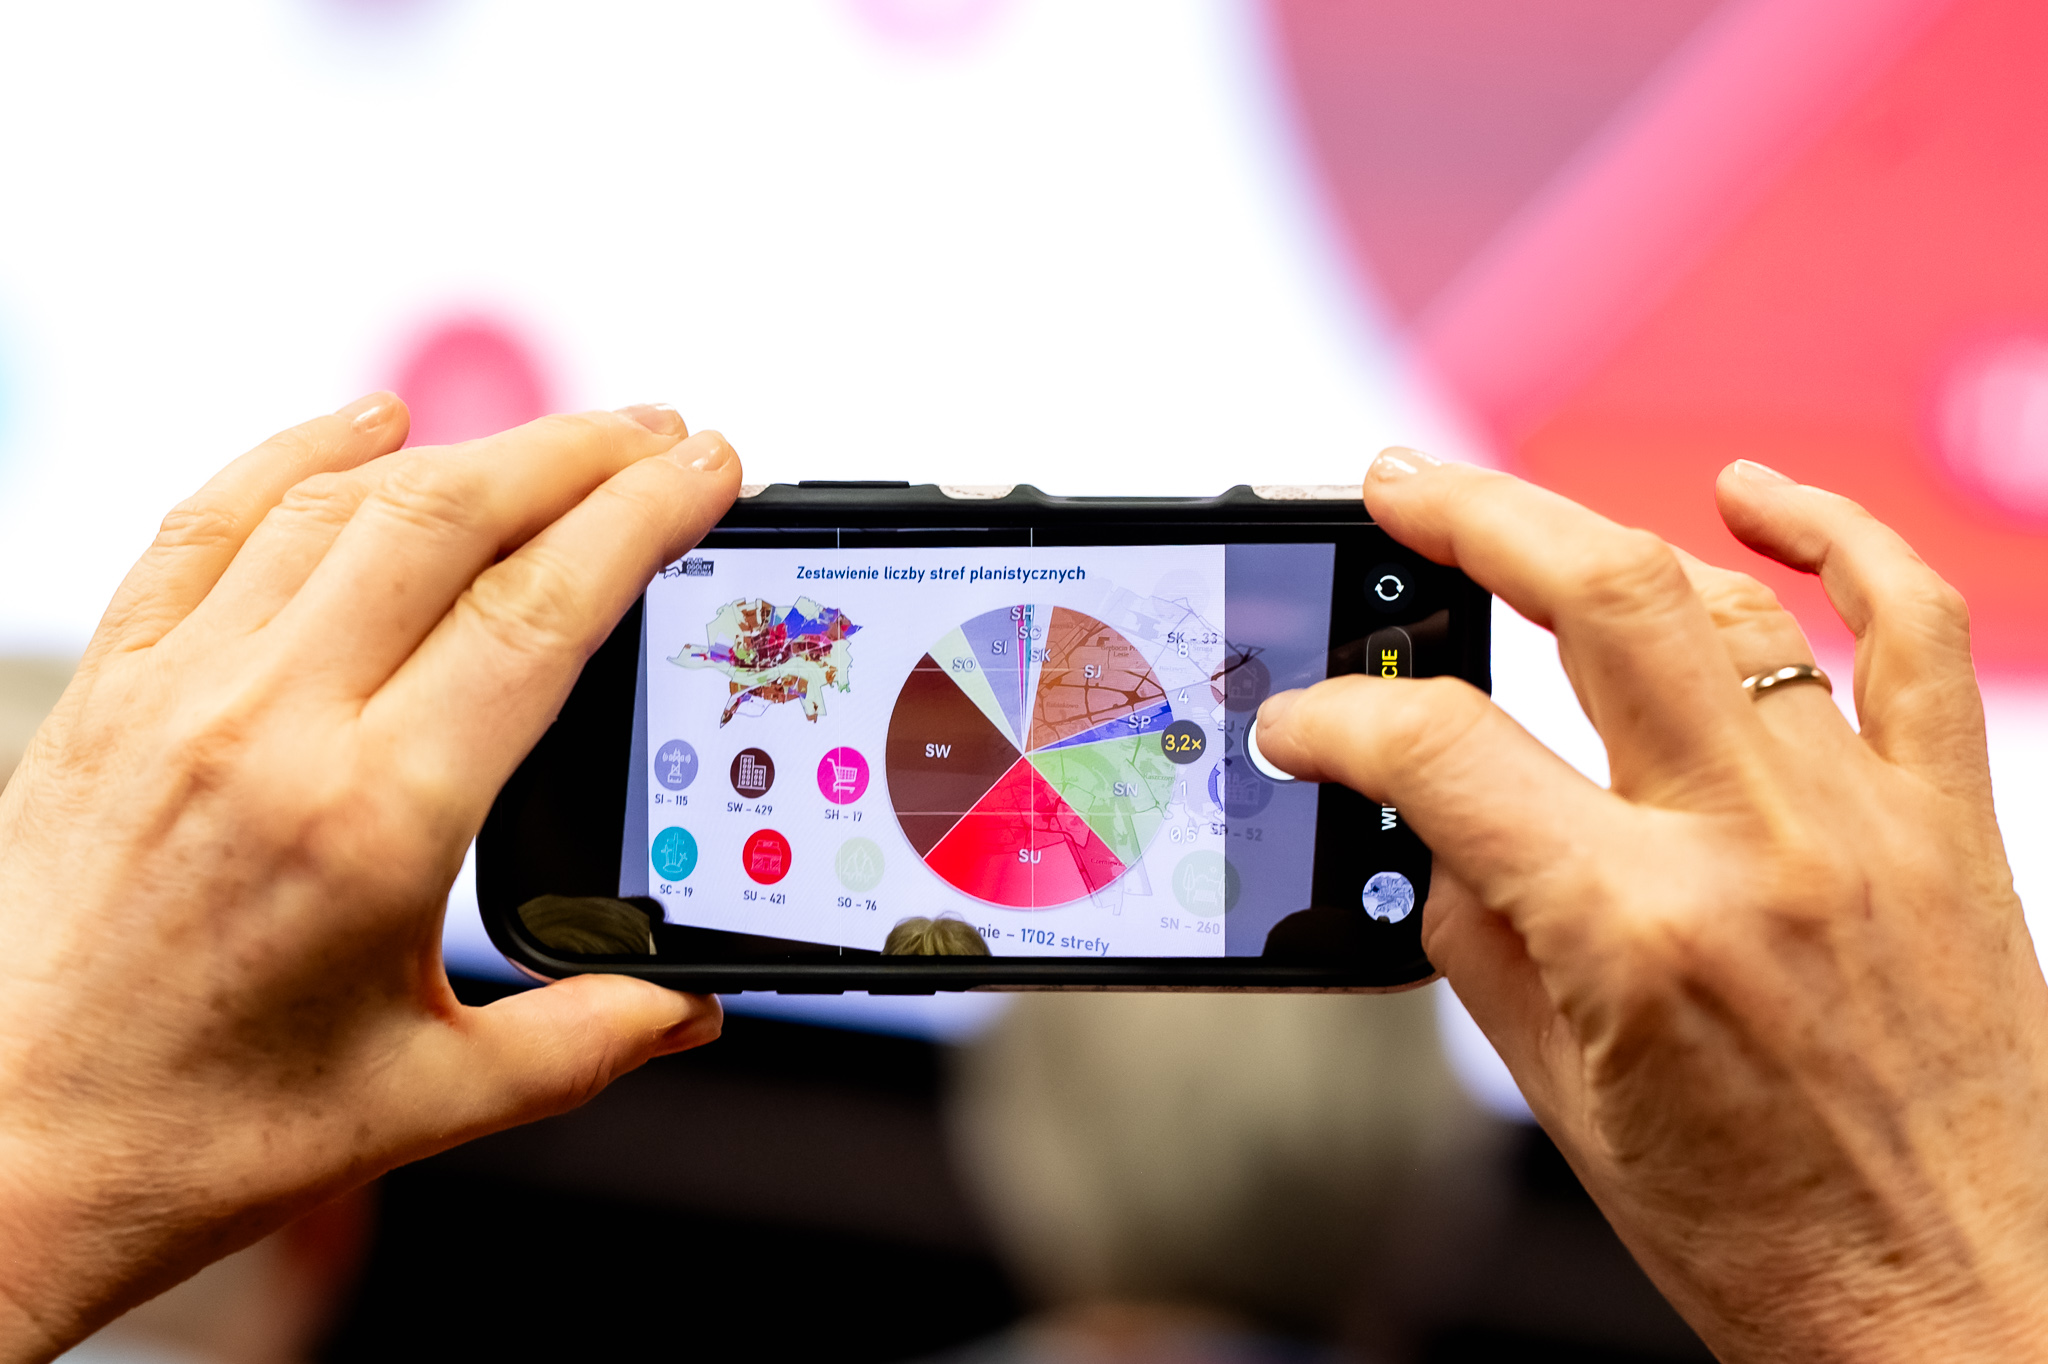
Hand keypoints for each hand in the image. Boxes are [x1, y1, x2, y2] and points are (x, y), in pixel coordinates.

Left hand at [0, 396, 736, 1360]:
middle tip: (659, 434)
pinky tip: (364, 423)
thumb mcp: (429, 1095)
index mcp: (373, 822)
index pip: (538, 613)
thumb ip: (587, 1037)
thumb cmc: (200, 1133)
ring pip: (341, 502)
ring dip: (466, 448)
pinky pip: (208, 522)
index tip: (703, 470)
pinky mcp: (113, 687)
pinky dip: (296, 455)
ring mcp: (179, 691)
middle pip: (450, 519)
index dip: (639, 518)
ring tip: (553, 440)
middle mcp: (270, 727)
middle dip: (578, 453)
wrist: (4, 1155)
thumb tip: (692, 1008)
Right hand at [1254, 451, 2047, 1361]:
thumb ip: (1478, 930)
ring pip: (1727, 602)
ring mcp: (1868, 821)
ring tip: (1516, 520)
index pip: (1442, 756)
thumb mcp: (1557, 1095)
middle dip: (1471, 516)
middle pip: (1600, 600)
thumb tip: (1429, 816)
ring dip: (1600, 533)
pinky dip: (1835, 538)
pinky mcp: (1949, 821)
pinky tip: (1754, 500)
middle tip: (1394, 488)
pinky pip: (1912, 628)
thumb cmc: (1756, 1234)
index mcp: (1636, 936)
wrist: (1953, 1309)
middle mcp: (1757, 852)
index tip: (1300, 721)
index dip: (1340, 719)